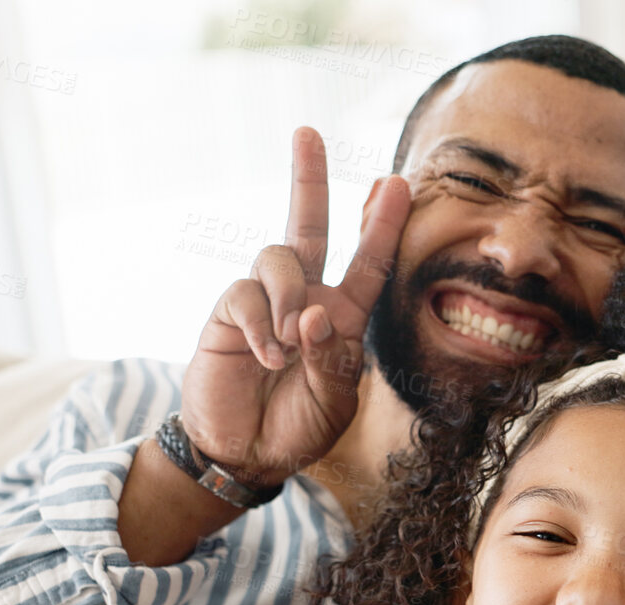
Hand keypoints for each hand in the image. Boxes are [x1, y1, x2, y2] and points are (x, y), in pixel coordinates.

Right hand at [180, 127, 411, 484]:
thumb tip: (313, 314)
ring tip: (290, 346)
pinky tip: (266, 357)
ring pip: (279, 257)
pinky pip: (246, 295)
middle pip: (311, 227)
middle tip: (307, 132)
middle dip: (309, 179)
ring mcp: (264, 302)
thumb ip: (333, 361)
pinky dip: (262, 327)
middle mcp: (305, 299)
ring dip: (290, 297)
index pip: (368, 264)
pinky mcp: (229, 313)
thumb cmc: (298, 428)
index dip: (380, 225)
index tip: (395, 183)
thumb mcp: (334, 404)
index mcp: (342, 318)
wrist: (245, 452)